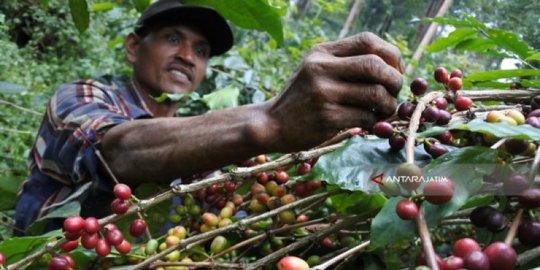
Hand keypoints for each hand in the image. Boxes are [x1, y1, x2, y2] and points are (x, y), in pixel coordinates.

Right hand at [264, 32, 402, 151]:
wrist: (271, 124)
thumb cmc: (302, 98)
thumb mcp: (317, 69)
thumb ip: (347, 62)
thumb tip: (394, 66)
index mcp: (322, 52)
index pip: (368, 41)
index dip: (391, 56)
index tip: (393, 72)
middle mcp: (321, 68)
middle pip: (376, 65)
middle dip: (395, 81)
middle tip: (393, 94)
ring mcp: (323, 93)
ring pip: (376, 93)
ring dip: (388, 105)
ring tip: (382, 111)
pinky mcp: (326, 117)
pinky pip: (366, 117)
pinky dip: (374, 122)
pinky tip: (367, 123)